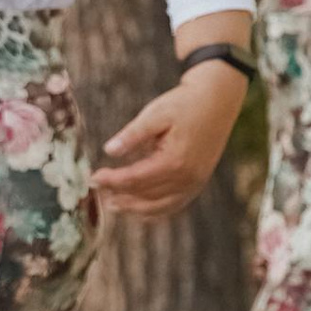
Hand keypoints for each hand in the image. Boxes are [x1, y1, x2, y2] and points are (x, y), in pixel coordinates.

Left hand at [93, 62, 245, 220]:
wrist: (217, 100)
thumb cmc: (184, 103)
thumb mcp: (156, 114)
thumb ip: (132, 135)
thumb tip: (109, 150)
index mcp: (174, 160)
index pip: (134, 179)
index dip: (111, 180)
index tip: (93, 177)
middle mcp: (186, 178)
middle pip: (145, 196)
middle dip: (119, 195)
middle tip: (97, 192)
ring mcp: (195, 183)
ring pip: (159, 207)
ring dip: (134, 208)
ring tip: (114, 204)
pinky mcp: (198, 183)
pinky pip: (174, 205)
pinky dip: (155, 210)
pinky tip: (139, 208)